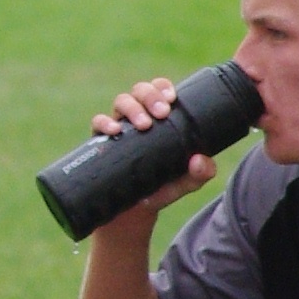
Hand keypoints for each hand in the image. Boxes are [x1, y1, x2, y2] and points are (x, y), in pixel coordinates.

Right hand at [84, 81, 218, 237]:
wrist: (134, 212)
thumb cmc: (161, 188)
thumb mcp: (184, 183)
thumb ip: (199, 174)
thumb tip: (201, 160)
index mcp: (158, 118)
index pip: (159, 90)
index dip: (163, 87)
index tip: (172, 98)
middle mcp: (137, 118)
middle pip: (140, 91)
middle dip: (150, 96)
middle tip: (162, 113)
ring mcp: (119, 128)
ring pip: (121, 101)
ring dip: (132, 108)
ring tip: (144, 125)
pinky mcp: (102, 142)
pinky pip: (98, 122)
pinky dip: (105, 122)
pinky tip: (115, 131)